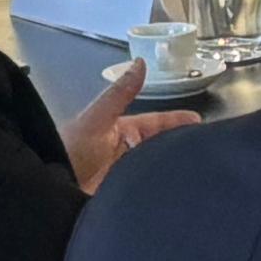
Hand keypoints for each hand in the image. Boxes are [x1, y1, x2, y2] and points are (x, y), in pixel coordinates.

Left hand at [61, 61, 198, 191]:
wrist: (51, 188)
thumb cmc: (71, 150)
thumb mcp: (97, 118)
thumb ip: (120, 93)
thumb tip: (141, 62)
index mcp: (122, 132)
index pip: (157, 124)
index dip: (178, 123)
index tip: (202, 124)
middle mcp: (126, 154)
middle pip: (160, 147)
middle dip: (182, 147)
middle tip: (210, 151)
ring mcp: (126, 177)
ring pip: (157, 171)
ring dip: (174, 171)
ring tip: (203, 173)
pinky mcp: (124, 198)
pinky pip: (148, 193)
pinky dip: (162, 193)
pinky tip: (181, 194)